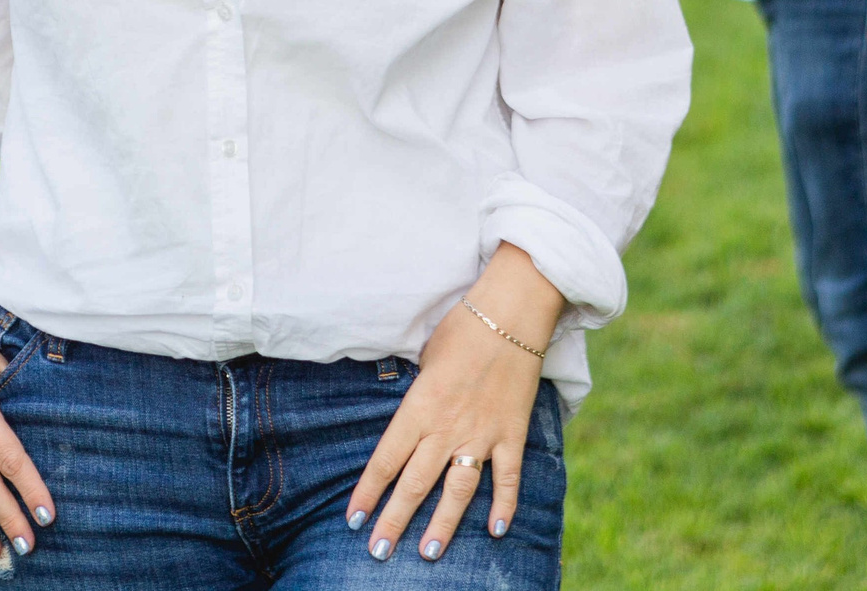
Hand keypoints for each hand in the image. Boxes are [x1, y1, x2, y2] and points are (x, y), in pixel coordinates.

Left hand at [349, 244, 560, 562]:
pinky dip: (505, 504)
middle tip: (380, 553)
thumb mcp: (424, 358)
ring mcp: (482, 433)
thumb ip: (417, 395)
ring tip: (429, 551)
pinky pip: (508, 476)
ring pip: (459, 489)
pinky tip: (496, 531)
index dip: (368, 493)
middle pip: (416, 483)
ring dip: (444, 523)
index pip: (386, 459)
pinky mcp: (512, 432)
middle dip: (395, 520)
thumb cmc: (462, 327)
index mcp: (419, 407)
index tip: (354, 519)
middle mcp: (447, 427)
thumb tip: (410, 417)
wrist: (511, 312)